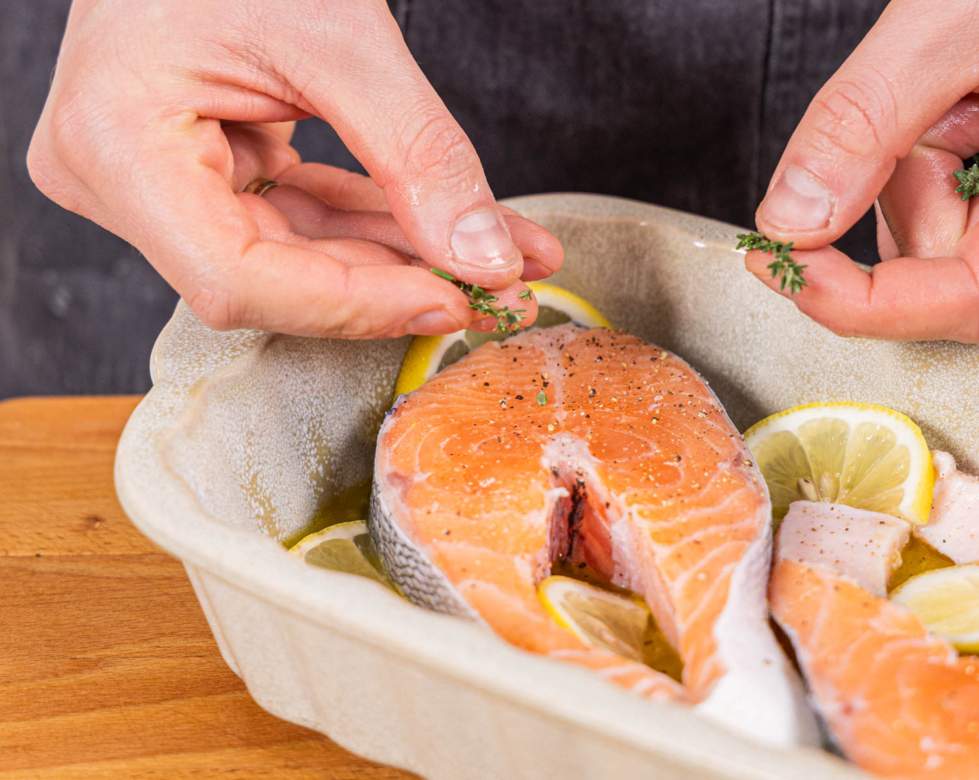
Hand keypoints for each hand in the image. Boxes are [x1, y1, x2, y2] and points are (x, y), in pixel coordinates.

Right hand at [27, 0, 561, 337]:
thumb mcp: (339, 37)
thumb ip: (415, 153)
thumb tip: (484, 257)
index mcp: (116, 146)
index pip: (240, 280)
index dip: (355, 306)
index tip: (452, 302)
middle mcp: (122, 180)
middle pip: (277, 280)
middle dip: (401, 285)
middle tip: (503, 290)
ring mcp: (162, 179)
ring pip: (300, 256)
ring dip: (404, 259)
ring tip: (498, 260)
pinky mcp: (206, 168)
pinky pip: (300, 217)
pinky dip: (377, 223)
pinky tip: (450, 233)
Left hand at [747, 0, 978, 341]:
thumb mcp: (951, 19)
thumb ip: (862, 125)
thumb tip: (793, 221)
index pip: (968, 302)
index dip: (862, 301)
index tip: (788, 269)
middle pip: (944, 269)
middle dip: (899, 190)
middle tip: (924, 100)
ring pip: (940, 236)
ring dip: (913, 165)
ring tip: (961, 84)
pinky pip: (956, 205)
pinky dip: (930, 157)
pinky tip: (965, 99)